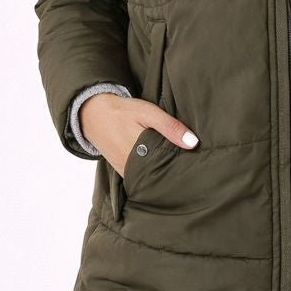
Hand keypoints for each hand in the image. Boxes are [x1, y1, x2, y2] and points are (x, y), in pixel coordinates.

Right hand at [79, 92, 198, 175]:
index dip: (183, 166)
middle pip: (160, 175)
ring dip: (162, 174)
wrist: (93, 114)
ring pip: (150, 178)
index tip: (197, 165)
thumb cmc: (123, 111)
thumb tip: (193, 143)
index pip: (168, 166)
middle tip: (192, 170)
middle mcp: (132, 166)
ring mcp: (125, 171)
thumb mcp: (148, 112)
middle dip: (174, 172)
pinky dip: (151, 174)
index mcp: (141, 151)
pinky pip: (140, 178)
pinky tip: (162, 168)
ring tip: (180, 170)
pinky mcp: (122, 172)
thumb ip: (170, 127)